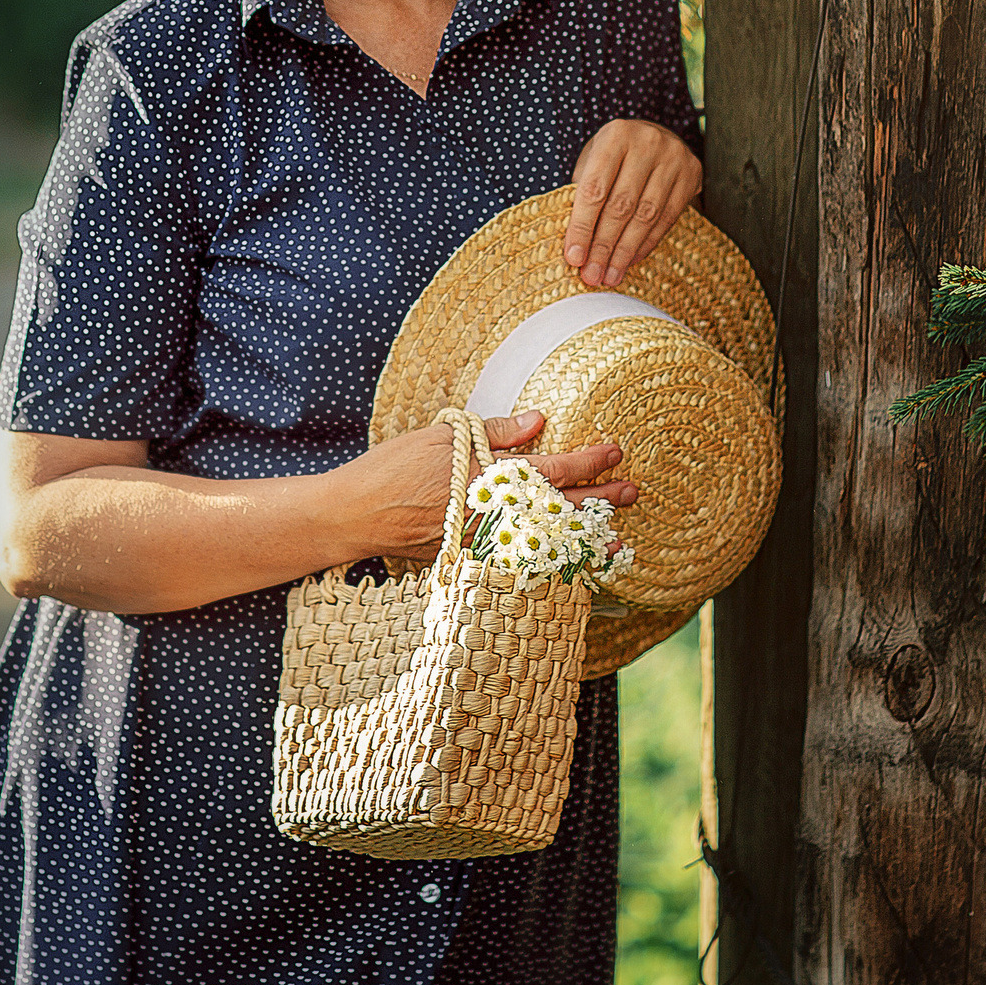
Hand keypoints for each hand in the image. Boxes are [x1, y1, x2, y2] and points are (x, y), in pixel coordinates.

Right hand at [330, 412, 637, 566]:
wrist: (353, 514)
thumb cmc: (391, 467)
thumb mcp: (442, 435)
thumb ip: (494, 431)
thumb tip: (539, 420)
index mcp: (486, 476)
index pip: (549, 468)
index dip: (585, 460)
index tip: (615, 452)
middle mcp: (489, 513)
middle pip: (554, 507)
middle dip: (596, 500)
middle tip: (632, 493)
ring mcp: (481, 541)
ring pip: (542, 540)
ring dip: (581, 540)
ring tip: (616, 542)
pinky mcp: (469, 559)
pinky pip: (517, 559)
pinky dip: (546, 561)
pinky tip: (567, 564)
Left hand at [564, 118, 701, 288]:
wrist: (655, 135)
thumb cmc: (615, 154)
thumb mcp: (593, 160)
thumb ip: (583, 194)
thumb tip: (575, 245)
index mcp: (615, 136)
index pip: (594, 188)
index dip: (582, 226)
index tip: (573, 257)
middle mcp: (647, 142)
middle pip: (621, 205)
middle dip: (603, 245)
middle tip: (592, 275)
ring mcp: (673, 158)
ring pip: (646, 215)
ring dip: (624, 251)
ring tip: (609, 275)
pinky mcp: (691, 175)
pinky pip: (667, 218)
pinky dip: (646, 244)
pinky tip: (629, 260)